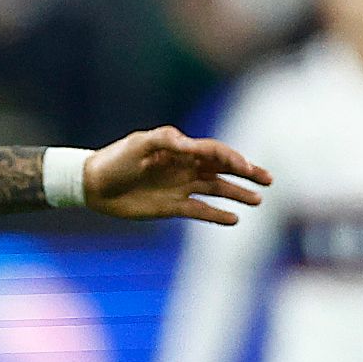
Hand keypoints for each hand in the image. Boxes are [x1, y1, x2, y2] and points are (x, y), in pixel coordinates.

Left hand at [84, 125, 270, 224]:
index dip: (232, 158)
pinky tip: (234, 219)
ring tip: (258, 200)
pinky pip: (201, 211)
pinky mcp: (172, 207)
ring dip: (237, 194)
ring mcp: (180, 187)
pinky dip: (217, 215)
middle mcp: (185, 166)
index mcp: (180, 148)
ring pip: (217, 190)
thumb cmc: (115, 159)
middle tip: (268, 180)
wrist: (94, 185)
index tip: (245, 167)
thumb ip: (167, 141)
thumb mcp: (139, 144)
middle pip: (222, 169)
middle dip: (246, 173)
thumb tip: (194, 145)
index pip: (214, 152)